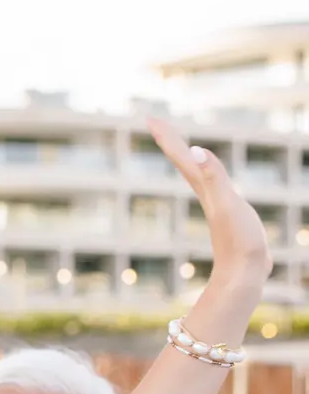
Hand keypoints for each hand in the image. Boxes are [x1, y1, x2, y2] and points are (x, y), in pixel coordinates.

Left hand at [149, 117, 270, 297]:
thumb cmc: (239, 241)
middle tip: (155, 124)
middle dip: (170, 141)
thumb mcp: (228, 203)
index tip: (149, 118)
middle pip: (183, 161)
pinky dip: (206, 176)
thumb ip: (214, 176)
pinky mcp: (227, 214)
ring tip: (179, 147)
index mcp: (204, 187)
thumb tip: (197, 150)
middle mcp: (205, 193)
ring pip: (195, 174)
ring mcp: (215, 204)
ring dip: (185, 158)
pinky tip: (208, 179)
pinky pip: (211, 186)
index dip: (166, 136)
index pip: (181, 155)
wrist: (244, 275)